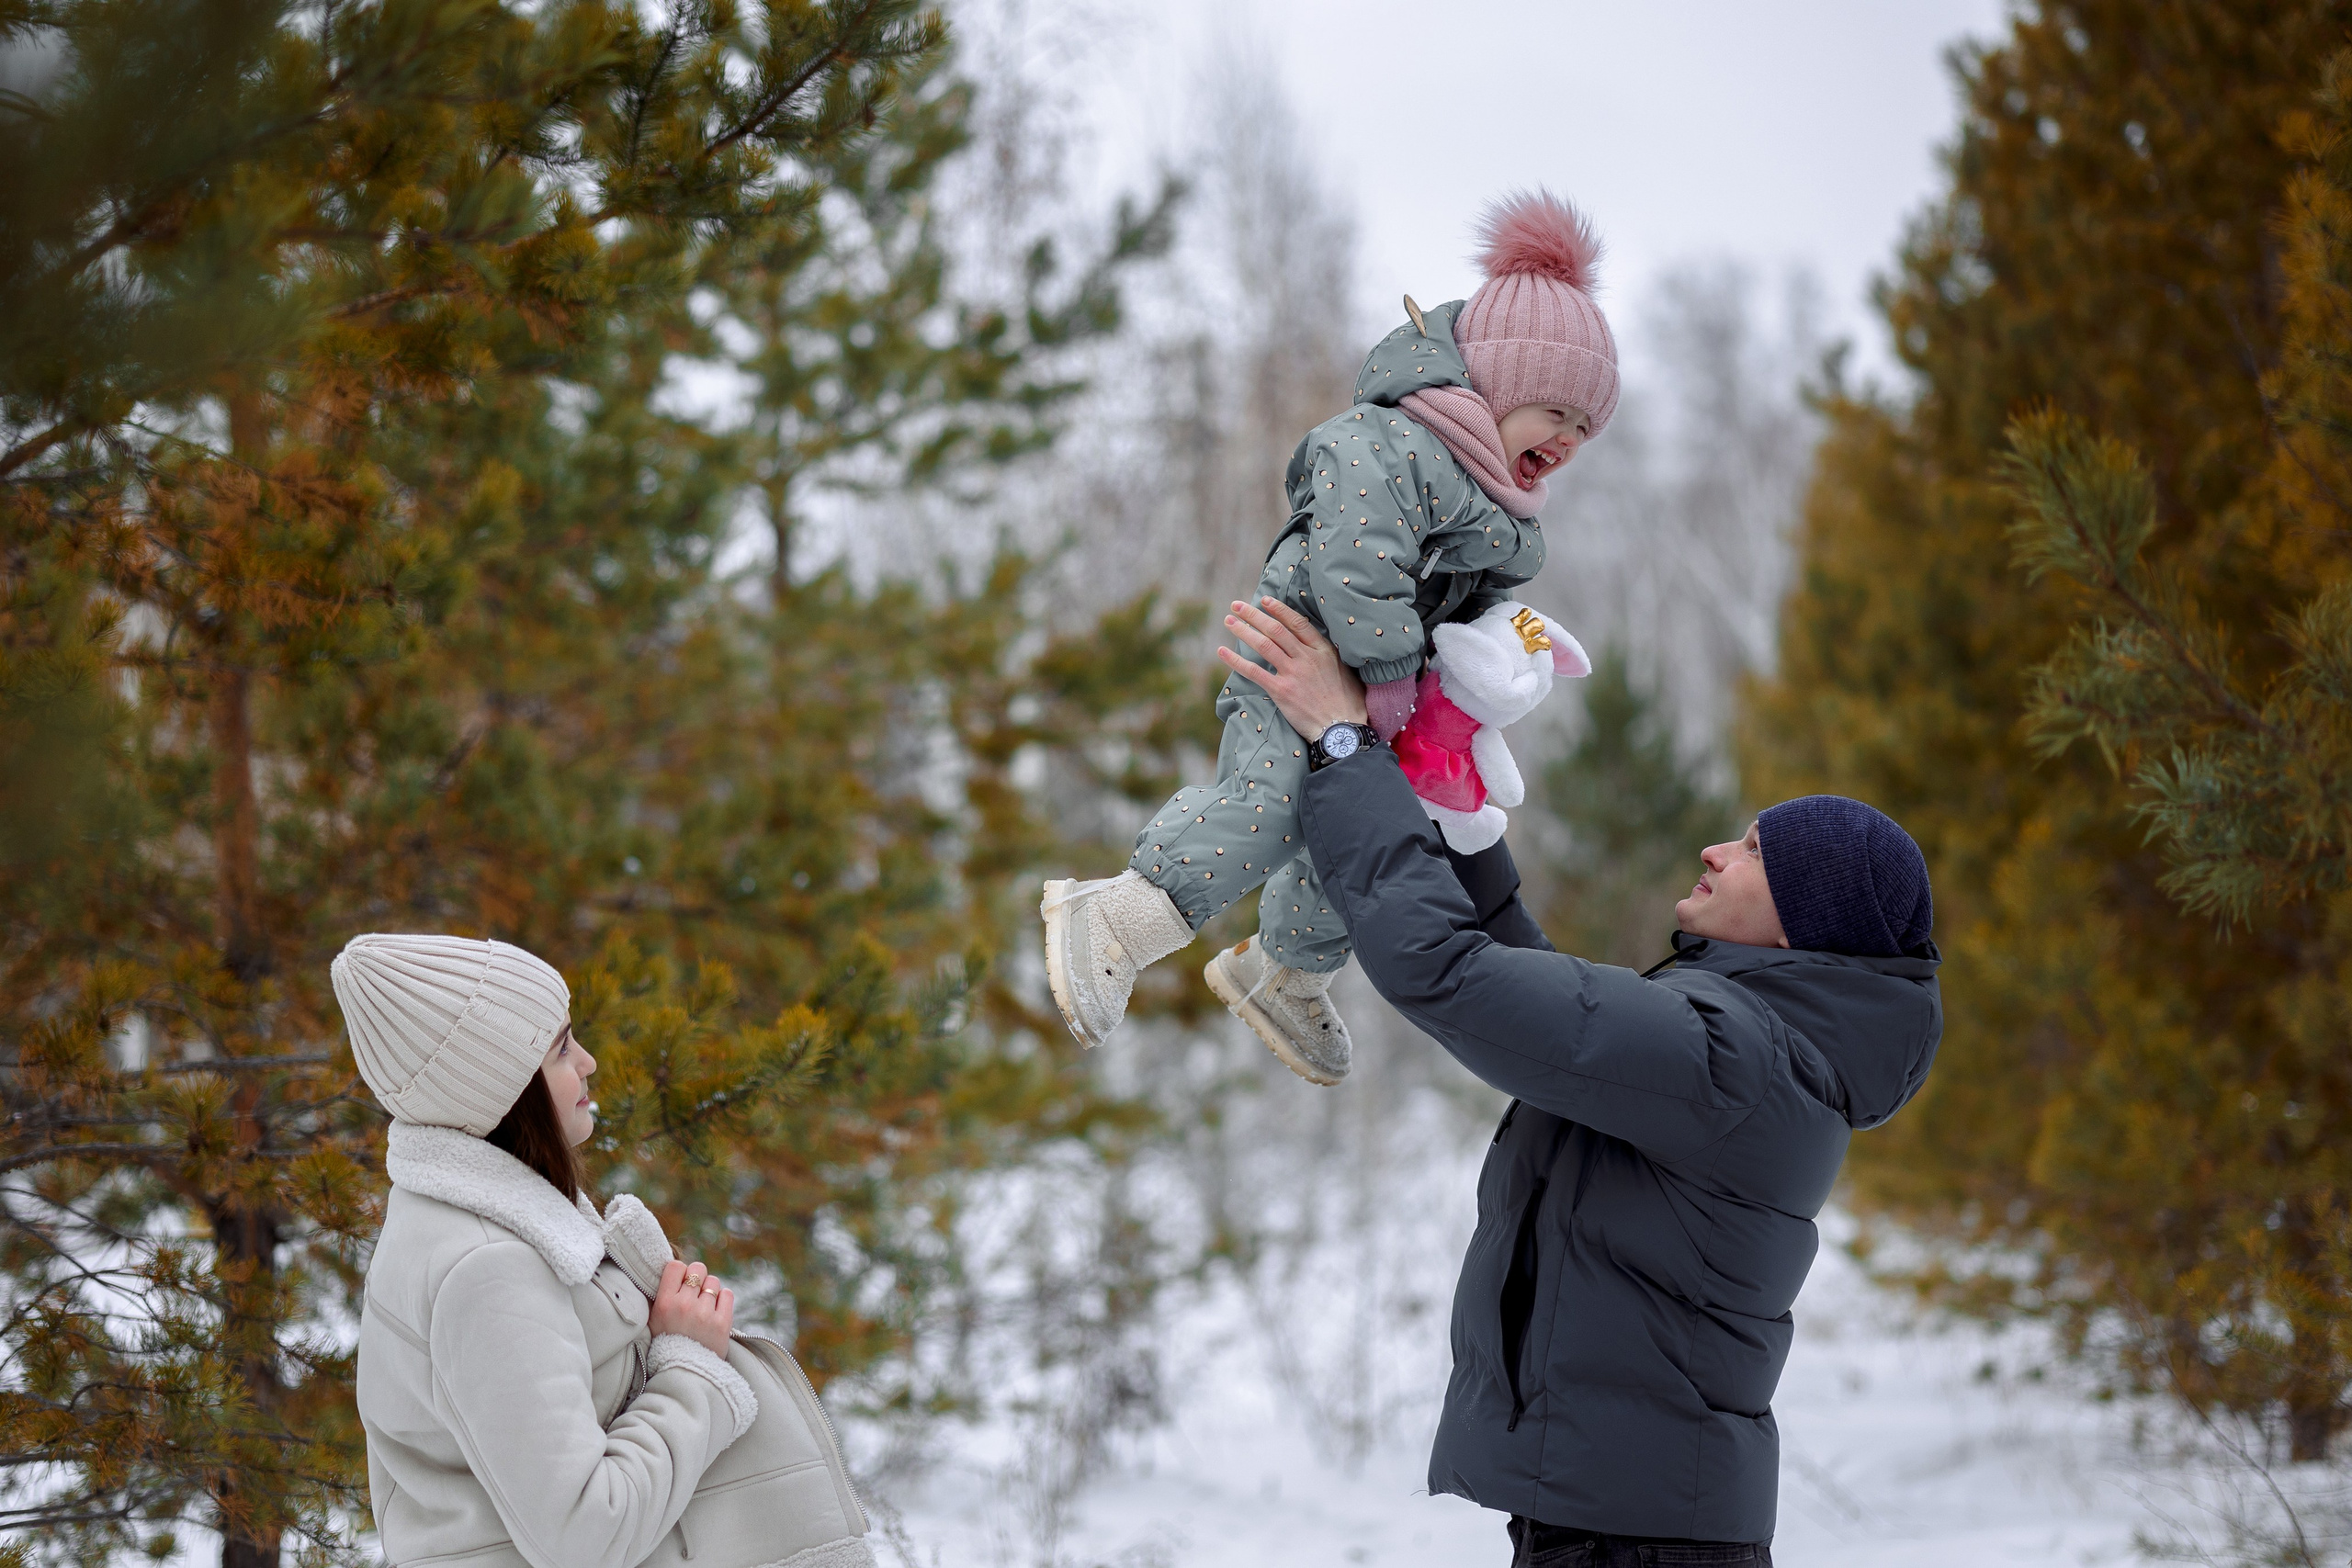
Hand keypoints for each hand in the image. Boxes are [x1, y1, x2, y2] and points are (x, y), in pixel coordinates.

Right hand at [650, 1258, 733, 1356]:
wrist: (685, 1373)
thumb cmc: (667, 1344)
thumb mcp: (654, 1321)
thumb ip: (663, 1296)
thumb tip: (674, 1270)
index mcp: (664, 1304)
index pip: (675, 1266)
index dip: (680, 1272)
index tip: (681, 1282)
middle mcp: (684, 1305)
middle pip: (698, 1269)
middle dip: (697, 1278)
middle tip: (695, 1293)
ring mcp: (704, 1314)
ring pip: (713, 1281)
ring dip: (710, 1290)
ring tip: (704, 1305)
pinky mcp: (722, 1323)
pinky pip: (727, 1294)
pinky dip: (723, 1299)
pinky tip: (715, 1310)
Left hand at [1216, 597, 1368, 742]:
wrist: (1342, 728)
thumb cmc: (1347, 702)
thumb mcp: (1344, 669)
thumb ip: (1328, 655)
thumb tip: (1318, 646)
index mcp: (1323, 650)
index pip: (1297, 623)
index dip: (1279, 610)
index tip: (1265, 600)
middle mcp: (1307, 658)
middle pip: (1276, 630)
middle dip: (1254, 615)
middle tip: (1237, 605)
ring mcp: (1293, 673)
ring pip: (1264, 645)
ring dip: (1243, 631)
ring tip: (1228, 622)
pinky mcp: (1281, 691)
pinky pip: (1254, 672)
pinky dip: (1236, 661)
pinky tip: (1222, 652)